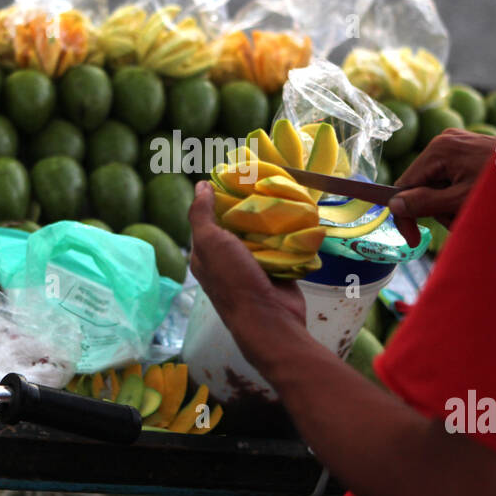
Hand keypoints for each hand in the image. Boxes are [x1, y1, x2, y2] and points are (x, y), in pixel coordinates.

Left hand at [188, 182, 305, 348]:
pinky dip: (287, 232)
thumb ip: (201, 214)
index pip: (209, 218)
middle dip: (248, 205)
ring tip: (281, 191)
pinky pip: (281, 244)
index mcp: (206, 254)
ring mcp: (253, 265)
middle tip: (263, 180)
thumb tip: (200, 185)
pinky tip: (295, 213)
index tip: (236, 176)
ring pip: (261, 233)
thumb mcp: (210, 242)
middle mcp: (228, 259)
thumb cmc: (233, 280)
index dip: (219, 198)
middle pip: (237, 224)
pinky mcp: (277, 268)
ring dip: (270, 218)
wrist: (270, 319)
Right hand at [389, 129, 495, 246]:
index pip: (405, 184)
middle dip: (439, 210)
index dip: (406, 214)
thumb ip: (425, 204)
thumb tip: (394, 206)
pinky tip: (479, 199)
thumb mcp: (461, 200)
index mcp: (439, 149)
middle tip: (461, 218)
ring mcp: (460, 144)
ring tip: (476, 209)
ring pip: (440, 186)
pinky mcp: (472, 151)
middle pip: (423, 186)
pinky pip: (455, 179)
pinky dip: (463, 196)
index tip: (413, 239)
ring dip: (452, 206)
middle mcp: (445, 141)